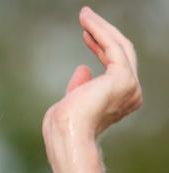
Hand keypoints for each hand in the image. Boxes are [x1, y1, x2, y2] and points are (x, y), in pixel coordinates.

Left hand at [43, 7, 142, 138]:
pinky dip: (100, 30)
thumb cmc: (63, 127)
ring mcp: (130, 86)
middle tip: (86, 18)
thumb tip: (84, 69)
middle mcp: (131, 94)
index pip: (114, 66)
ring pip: (120, 47)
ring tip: (84, 15)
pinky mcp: (123, 77)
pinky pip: (113, 46)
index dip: (101, 48)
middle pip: (121, 54)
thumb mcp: (72, 102)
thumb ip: (80, 87)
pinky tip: (86, 21)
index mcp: (119, 101)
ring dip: (101, 28)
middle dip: (103, 34)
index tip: (85, 34)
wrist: (67, 135)